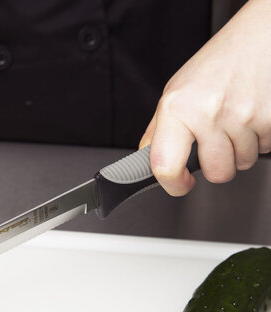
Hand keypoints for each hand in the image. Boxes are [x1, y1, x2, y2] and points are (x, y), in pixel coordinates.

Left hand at [140, 0, 270, 195]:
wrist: (260, 35)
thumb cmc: (217, 64)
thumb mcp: (176, 93)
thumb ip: (159, 131)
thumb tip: (145, 160)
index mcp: (177, 108)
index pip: (166, 166)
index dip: (173, 185)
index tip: (180, 185)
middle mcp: (208, 112)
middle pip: (216, 173)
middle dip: (217, 164)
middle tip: (216, 141)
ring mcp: (242, 115)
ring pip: (241, 163)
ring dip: (240, 150)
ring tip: (234, 121)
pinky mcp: (270, 118)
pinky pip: (264, 148)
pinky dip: (259, 138)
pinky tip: (251, 115)